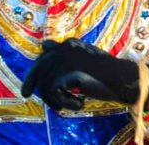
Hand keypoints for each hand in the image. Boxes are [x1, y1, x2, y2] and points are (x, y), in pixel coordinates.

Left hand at [21, 39, 145, 110]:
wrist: (122, 78)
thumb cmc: (107, 72)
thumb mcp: (84, 60)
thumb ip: (65, 54)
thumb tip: (44, 45)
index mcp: (69, 44)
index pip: (45, 53)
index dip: (36, 69)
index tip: (29, 84)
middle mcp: (65, 48)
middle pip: (39, 67)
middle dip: (31, 82)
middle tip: (26, 95)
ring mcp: (65, 59)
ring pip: (45, 83)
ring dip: (54, 98)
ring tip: (66, 104)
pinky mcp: (66, 73)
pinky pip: (54, 93)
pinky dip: (65, 103)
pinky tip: (79, 104)